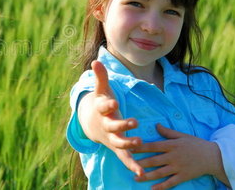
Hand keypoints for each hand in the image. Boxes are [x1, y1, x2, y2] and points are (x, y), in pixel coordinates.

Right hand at [78, 60, 144, 176]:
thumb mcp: (101, 90)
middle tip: (133, 122)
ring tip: (140, 143)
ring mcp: (111, 137)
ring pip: (119, 142)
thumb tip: (96, 61)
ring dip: (128, 144)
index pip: (104, 107)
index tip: (113, 102)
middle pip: (113, 126)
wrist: (93, 124)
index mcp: (102, 110)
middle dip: (122, 125)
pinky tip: (142, 173)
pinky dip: (132, 165)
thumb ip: (101, 77)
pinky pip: (125, 157)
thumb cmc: (101, 104)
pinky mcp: (118, 147)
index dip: (108, 104)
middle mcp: (106, 125)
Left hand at [133, 124, 227, 189]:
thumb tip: (156, 124)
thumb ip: (168, 132)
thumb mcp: (182, 135)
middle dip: (140, 163)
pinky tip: (152, 188)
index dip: (141, 147)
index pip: (153, 146)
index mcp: (172, 145)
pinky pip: (171, 183)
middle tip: (128, 165)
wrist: (213, 157)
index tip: (130, 149)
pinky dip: (161, 186)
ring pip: (160, 173)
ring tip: (135, 178)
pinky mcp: (183, 177)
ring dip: (147, 176)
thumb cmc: (196, 144)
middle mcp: (173, 157)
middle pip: (154, 160)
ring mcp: (178, 168)